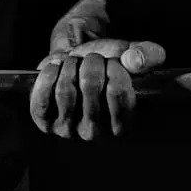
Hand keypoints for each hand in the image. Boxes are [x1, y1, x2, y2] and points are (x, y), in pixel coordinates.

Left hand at [30, 38, 165, 139]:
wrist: (78, 63)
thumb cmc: (109, 63)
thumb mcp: (135, 55)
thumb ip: (148, 55)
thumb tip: (133, 61)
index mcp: (123, 127)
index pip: (118, 91)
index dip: (115, 67)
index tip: (113, 62)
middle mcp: (96, 135)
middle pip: (90, 86)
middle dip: (92, 62)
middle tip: (93, 59)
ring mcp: (68, 132)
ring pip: (66, 89)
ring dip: (71, 65)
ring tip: (76, 63)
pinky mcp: (45, 122)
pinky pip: (42, 97)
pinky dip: (48, 75)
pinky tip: (57, 67)